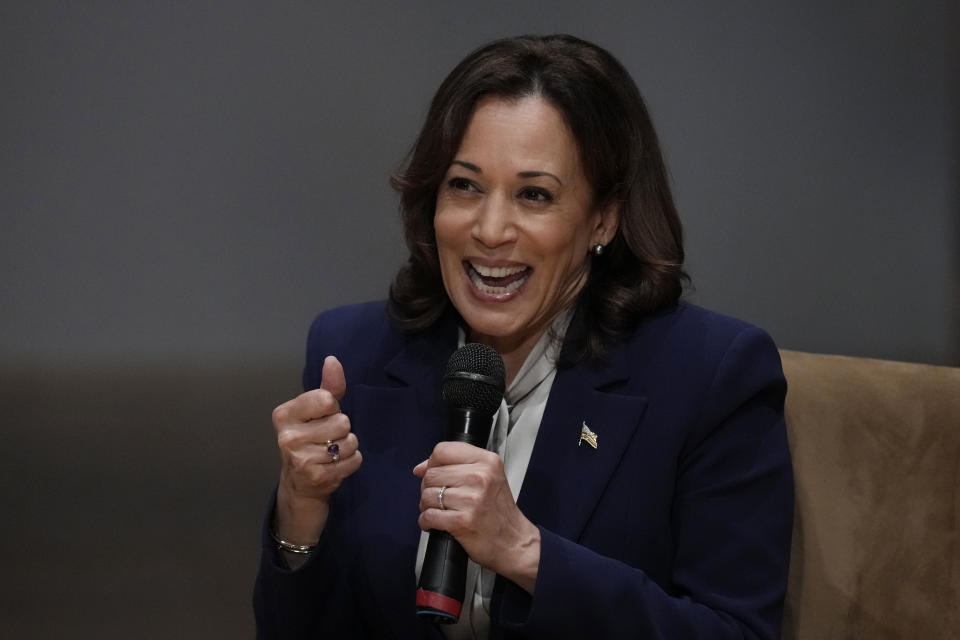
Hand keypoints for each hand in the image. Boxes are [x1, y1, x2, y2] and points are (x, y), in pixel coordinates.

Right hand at [272, 355, 361, 543]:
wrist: (299, 485)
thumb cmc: (310, 441)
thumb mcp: (316, 412)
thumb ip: (328, 386)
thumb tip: (332, 361)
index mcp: (284, 415)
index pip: (327, 399)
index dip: (332, 408)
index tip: (321, 418)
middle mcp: (287, 437)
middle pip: (342, 422)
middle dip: (342, 430)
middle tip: (327, 439)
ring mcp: (300, 459)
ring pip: (350, 442)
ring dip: (348, 447)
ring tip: (331, 454)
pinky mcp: (316, 478)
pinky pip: (354, 460)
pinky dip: (351, 463)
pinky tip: (336, 466)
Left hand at [413, 442, 540, 593]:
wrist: (514, 542)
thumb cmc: (498, 511)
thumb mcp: (487, 478)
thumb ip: (455, 466)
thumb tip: (420, 468)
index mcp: (487, 462)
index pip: (442, 450)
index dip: (432, 463)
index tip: (436, 473)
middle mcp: (481, 477)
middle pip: (432, 474)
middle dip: (429, 488)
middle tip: (440, 498)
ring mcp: (471, 499)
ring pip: (427, 495)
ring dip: (427, 506)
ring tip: (440, 511)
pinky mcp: (462, 521)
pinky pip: (428, 515)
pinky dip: (426, 522)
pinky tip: (436, 523)